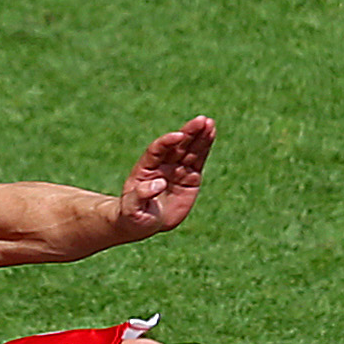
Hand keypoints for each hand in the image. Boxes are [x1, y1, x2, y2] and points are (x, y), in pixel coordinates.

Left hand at [114, 116, 213, 237]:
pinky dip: (205, 147)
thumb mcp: (132, 208)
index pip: (157, 150)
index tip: (178, 136)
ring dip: (199, 136)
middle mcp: (162, 164)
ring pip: (189, 149)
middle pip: (176, 145)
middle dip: (188, 133)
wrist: (144, 223)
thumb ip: (140, 195)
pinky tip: (211, 133)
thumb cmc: (133, 215)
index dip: (167, 142)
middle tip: (201, 120)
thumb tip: (157, 183)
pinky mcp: (190, 177)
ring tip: (209, 123)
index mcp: (145, 168)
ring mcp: (177, 169)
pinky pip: (198, 160)